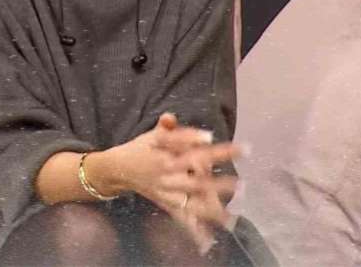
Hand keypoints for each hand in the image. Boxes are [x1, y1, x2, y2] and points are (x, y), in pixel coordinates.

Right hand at [104, 113, 238, 252]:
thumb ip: (165, 127)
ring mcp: (168, 193)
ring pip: (192, 203)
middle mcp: (168, 176)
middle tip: (241, 183)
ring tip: (233, 218)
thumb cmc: (141, 149)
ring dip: (213, 211)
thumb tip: (170, 117)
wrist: (118, 170)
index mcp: (165, 156)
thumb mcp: (151, 136)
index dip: (193, 139)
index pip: (181, 146)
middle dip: (218, 183)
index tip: (211, 136)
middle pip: (194, 179)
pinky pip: (182, 219)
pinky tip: (208, 242)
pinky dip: (194, 231)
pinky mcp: (167, 204)